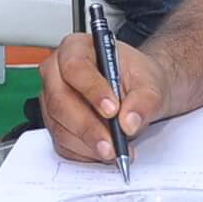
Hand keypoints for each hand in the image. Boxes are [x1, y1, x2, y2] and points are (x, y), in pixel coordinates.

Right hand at [39, 33, 170, 161]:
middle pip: (61, 101)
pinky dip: (85, 153)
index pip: (74, 67)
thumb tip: (129, 121)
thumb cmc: (137, 78)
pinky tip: (104, 153)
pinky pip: (63, 144)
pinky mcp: (56, 124)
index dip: (92, 89)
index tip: (112, 109)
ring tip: (114, 151)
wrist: (138, 93)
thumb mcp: (150, 82)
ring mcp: (52, 100)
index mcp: (76, 49)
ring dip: (88, 143)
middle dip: (88, 126)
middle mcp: (56, 73)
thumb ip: (144, 100)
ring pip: (60, 126)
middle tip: (112, 143)